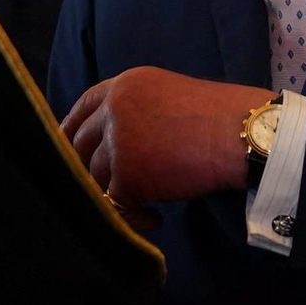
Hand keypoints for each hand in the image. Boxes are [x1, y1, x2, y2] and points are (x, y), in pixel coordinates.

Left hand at [61, 66, 273, 209]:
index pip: (83, 107)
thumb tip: (116, 142)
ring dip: (117, 195)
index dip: (72, 129)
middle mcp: (113, 109)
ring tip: (148, 205)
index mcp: (125, 85)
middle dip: (88, 168)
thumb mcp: (169, 95)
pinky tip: (156, 218)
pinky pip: (115, 205)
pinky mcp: (126, 175)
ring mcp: (117, 142)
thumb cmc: (219, 117)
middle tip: (110, 187)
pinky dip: (134, 217)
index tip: (67, 146)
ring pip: (96, 177)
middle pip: (80, 144)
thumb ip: (136, 110)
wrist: (238, 135)